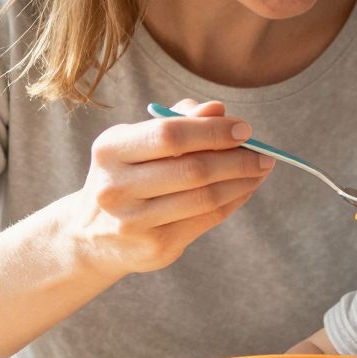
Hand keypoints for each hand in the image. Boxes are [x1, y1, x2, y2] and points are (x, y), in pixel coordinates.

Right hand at [69, 99, 273, 277]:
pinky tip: (244, 189)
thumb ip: (178, 121)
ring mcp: (134, 223)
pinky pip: (206, 220)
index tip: (245, 129)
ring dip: (241, 181)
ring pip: (204, 198)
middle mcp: (116, 188)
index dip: (213, 131)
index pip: (170, 134)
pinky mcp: (155, 248)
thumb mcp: (138, 141)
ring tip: (260, 170)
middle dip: (237, 159)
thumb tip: (218, 109)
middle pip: (192, 169)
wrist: (92, 235)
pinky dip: (233, 201)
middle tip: (264, 154)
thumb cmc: (126, 174)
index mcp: (110, 150)